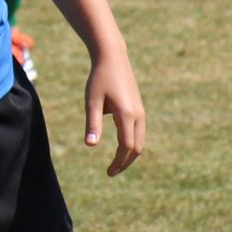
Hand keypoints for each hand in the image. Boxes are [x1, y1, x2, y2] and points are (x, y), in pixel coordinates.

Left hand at [84, 48, 146, 176]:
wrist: (113, 58)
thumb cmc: (99, 78)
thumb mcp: (92, 101)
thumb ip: (92, 123)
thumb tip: (90, 145)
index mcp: (127, 114)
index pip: (127, 146)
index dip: (119, 162)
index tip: (108, 172)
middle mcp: (138, 115)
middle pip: (137, 147)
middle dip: (125, 162)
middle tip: (111, 172)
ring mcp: (141, 111)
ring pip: (140, 140)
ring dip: (130, 153)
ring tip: (116, 163)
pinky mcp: (139, 108)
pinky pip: (139, 131)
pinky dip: (132, 143)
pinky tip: (121, 146)